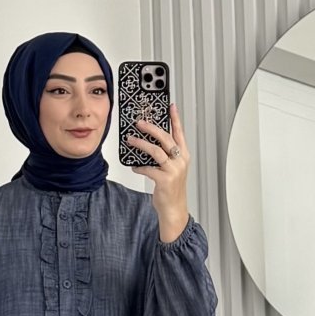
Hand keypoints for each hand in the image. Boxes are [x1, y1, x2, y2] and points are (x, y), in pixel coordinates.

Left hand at [125, 103, 189, 238]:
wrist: (174, 209)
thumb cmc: (171, 189)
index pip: (179, 133)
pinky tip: (134, 166)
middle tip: (140, 122)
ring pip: (155, 151)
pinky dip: (139, 166)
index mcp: (183, 156)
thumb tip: (148, 142)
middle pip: (166, 138)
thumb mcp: (172, 169)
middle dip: (151, 128)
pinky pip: (148, 168)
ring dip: (141, 144)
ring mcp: (173, 170)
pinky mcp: (164, 180)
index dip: (175, 118)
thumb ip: (164, 155)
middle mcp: (180, 161)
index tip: (170, 106)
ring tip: (131, 140)